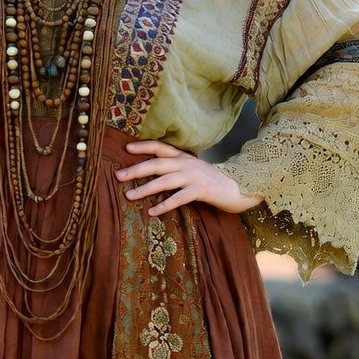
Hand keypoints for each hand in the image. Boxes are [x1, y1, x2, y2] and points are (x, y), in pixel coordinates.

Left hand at [115, 140, 263, 215]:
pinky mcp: (201, 190)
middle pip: (157, 164)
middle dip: (136, 170)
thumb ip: (177, 169)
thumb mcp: (193, 170)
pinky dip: (164, 204)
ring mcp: (194, 176)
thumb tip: (154, 173)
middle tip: (118, 176)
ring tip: (128, 195)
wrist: (240, 187)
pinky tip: (152, 211)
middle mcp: (186, 164)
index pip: (161, 147)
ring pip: (164, 181)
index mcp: (184, 157)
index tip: (126, 148)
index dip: (144, 146)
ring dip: (145, 188)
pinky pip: (179, 198)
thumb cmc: (213, 181)